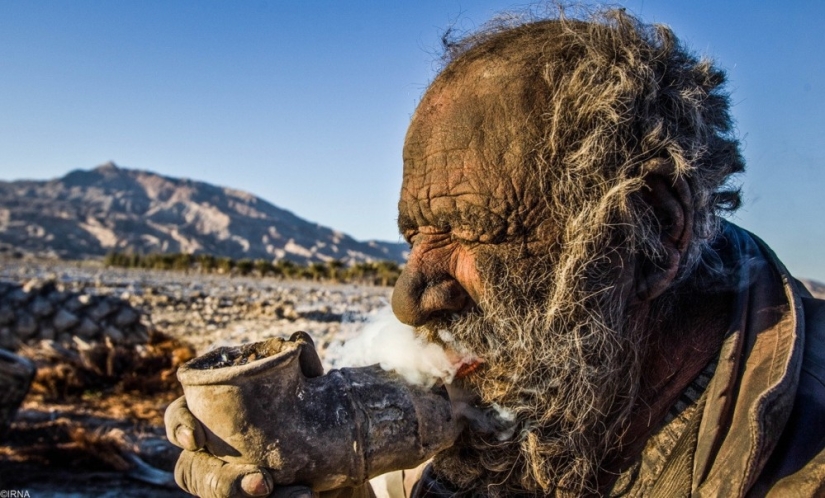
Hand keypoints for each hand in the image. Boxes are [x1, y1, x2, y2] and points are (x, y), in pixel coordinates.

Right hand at [165, 332, 326, 497]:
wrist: (345, 461)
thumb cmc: (318, 416)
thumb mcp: (316, 391)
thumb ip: (305, 369)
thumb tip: (299, 338)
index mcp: (216, 416)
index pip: (182, 416)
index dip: (178, 425)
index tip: (193, 437)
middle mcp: (216, 453)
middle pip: (193, 472)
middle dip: (221, 483)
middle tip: (264, 482)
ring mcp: (232, 480)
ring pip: (218, 495)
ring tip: (301, 494)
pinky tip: (307, 496)